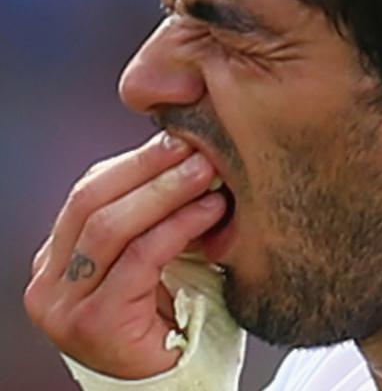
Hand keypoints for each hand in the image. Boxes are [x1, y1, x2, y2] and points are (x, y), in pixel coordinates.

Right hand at [24, 132, 225, 378]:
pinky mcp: (92, 323)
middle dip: (148, 167)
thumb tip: (184, 154)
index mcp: (59, 257)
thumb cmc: (167, 316)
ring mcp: (63, 305)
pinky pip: (140, 259)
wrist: (171, 379)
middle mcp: (49, 280)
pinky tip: (209, 211)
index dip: (134, 161)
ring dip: (165, 191)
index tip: (178, 137)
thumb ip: (152, 216)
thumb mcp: (151, 256)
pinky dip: (178, 228)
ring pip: (111, 226)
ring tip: (206, 171)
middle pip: (91, 201)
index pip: (89, 191)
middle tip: (194, 146)